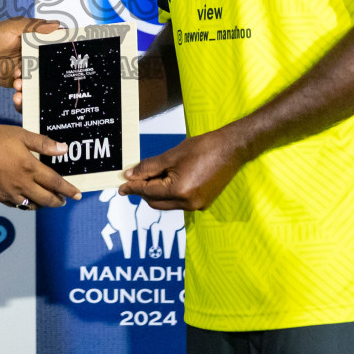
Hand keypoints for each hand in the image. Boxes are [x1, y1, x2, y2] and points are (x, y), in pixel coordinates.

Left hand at [0, 17, 60, 104]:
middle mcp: (37, 59)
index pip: (55, 50)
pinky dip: (23, 96)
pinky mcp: (20, 83)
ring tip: (19, 83)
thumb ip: (34, 26)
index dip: (62, 57)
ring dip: (32, 87)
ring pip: (38, 83)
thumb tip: (57, 24)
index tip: (67, 63)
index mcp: (38, 45)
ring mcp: (29, 72)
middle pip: (50, 70)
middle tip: (36, 76)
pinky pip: (26, 92)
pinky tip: (16, 93)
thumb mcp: (14, 26)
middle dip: (47, 78)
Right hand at [0, 124, 81, 208]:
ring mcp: (8, 193)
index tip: (77, 194)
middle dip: (58, 201)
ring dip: (42, 204)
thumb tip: (63, 149)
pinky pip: (16, 205)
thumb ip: (43, 143)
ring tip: (46, 200)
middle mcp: (21, 184)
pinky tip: (25, 198)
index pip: (55, 183)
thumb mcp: (20, 135)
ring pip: (31, 205)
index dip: (68, 190)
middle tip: (64, 201)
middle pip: (46, 199)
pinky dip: (25, 204)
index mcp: (29, 168)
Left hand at [118, 129, 242, 211]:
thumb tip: (129, 176)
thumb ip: (148, 167)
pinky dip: (170, 193)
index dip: (133, 188)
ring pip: (167, 203)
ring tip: (153, 175)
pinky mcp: (203, 203)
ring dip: (157, 192)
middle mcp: (188, 204)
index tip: (121, 187)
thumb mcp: (172, 155)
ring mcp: (197, 206)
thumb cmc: (203, 148)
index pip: (148, 192)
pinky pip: (179, 202)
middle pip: (155, 202)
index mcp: (179, 191)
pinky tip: (169, 179)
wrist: (232, 148)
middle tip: (135, 177)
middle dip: (144, 191)